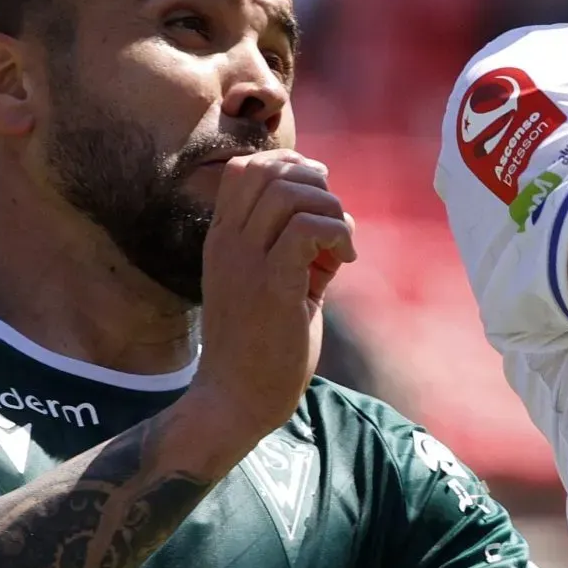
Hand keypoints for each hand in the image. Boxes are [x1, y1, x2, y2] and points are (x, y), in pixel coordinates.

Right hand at [189, 150, 358, 436]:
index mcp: (223, 239)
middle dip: (316, 183)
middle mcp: (228, 244)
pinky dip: (336, 234)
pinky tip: (345, 260)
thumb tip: (337, 220)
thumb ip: (298, 247)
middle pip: (268, 170)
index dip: (290, 166)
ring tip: (341, 246)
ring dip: (330, 210)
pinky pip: (306, 230)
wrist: (235, 400)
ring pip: (290, 195)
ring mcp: (246, 264)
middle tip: (334, 220)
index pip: (244, 168)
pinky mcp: (273, 288)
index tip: (319, 196)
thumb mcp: (274, 283)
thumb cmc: (260, 345)